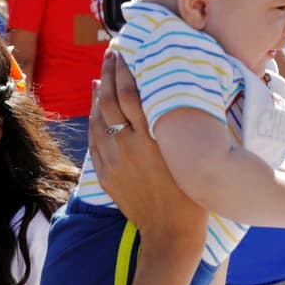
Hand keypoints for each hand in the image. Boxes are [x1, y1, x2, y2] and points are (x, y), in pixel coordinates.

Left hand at [88, 53, 207, 245]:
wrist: (170, 231)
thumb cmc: (191, 192)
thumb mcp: (185, 153)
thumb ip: (173, 126)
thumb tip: (169, 98)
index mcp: (150, 138)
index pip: (131, 93)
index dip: (125, 70)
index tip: (124, 53)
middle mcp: (128, 146)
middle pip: (110, 101)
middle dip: (109, 74)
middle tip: (110, 55)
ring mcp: (113, 162)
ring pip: (97, 120)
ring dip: (98, 96)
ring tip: (101, 77)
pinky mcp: (105, 175)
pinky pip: (94, 142)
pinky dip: (93, 121)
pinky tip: (96, 110)